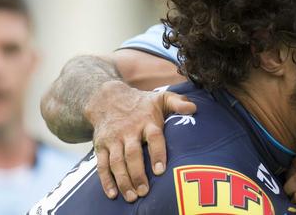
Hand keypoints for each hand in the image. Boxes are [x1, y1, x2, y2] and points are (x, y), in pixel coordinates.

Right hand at [84, 81, 195, 201]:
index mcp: (146, 121)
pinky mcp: (101, 146)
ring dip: (123, 181)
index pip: (153, 137)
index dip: (157, 153)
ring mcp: (113, 139)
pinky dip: (106, 181)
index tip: (160, 170)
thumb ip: (178, 103)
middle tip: (145, 191)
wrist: (107, 99)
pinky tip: (113, 195)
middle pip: (132, 154)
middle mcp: (129, 131)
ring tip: (132, 197)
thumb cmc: (142, 103)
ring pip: (116, 162)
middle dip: (138, 174)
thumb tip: (194, 109)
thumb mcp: (161, 98)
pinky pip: (102, 165)